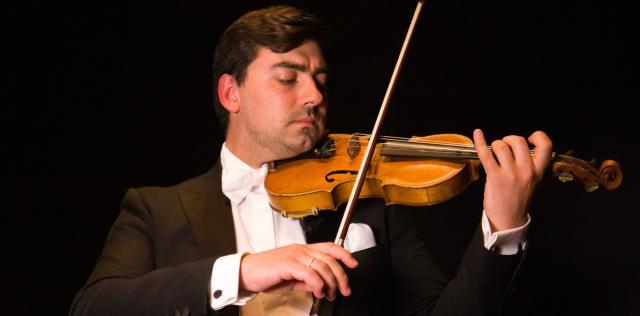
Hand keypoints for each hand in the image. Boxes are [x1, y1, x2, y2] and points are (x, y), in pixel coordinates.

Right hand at [238, 242, 357, 300]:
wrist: (247, 273)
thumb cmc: (266, 274)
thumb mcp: (291, 278)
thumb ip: (306, 279)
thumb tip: (320, 286)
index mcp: (302, 249)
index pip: (330, 246)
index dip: (345, 254)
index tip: (354, 264)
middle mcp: (300, 250)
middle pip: (330, 258)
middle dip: (341, 276)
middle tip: (344, 290)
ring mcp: (295, 255)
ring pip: (323, 266)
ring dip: (331, 283)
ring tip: (330, 295)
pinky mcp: (288, 264)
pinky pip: (310, 273)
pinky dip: (318, 285)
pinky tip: (318, 292)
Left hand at [473, 129, 552, 230]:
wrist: (509, 221)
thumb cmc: (518, 201)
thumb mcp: (533, 183)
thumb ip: (531, 166)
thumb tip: (523, 150)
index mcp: (538, 172)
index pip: (546, 146)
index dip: (539, 136)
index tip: (530, 138)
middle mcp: (526, 170)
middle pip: (518, 141)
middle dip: (509, 140)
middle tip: (505, 147)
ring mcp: (510, 173)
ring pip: (501, 145)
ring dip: (496, 146)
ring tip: (494, 154)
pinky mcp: (495, 177)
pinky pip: (486, 155)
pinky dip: (480, 142)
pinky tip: (477, 134)